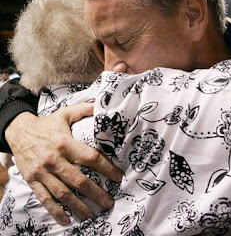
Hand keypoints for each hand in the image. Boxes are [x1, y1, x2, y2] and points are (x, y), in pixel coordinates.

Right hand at [5, 103, 122, 224]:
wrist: (19, 131)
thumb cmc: (46, 124)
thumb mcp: (65, 113)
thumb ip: (84, 109)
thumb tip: (101, 106)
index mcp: (65, 142)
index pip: (90, 157)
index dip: (106, 168)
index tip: (117, 177)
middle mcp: (54, 159)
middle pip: (79, 180)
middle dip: (96, 193)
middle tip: (109, 202)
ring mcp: (42, 171)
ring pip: (63, 193)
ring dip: (79, 206)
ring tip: (93, 214)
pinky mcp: (32, 180)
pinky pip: (45, 198)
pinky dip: (56, 211)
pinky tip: (66, 219)